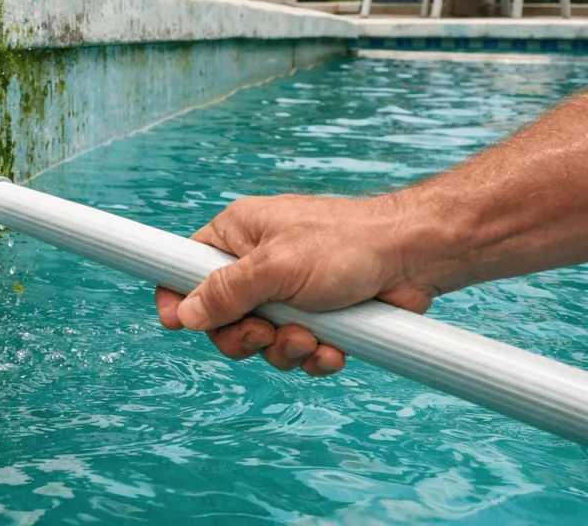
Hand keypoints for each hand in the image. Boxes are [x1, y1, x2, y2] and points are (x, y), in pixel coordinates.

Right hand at [155, 193, 438, 376]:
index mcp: (238, 234)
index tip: (176, 324)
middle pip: (221, 318)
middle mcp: (258, 262)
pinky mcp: (318, 316)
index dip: (178, 297)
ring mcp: (287, 292)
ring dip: (285, 350)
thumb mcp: (275, 267)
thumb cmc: (347, 244)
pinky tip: (334, 349)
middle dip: (245, 337)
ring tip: (313, 338)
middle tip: (266, 334)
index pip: (185, 266)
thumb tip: (183, 314)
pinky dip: (314, 357)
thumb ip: (225, 292)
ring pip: (261, 342)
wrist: (415, 256)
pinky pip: (297, 351)